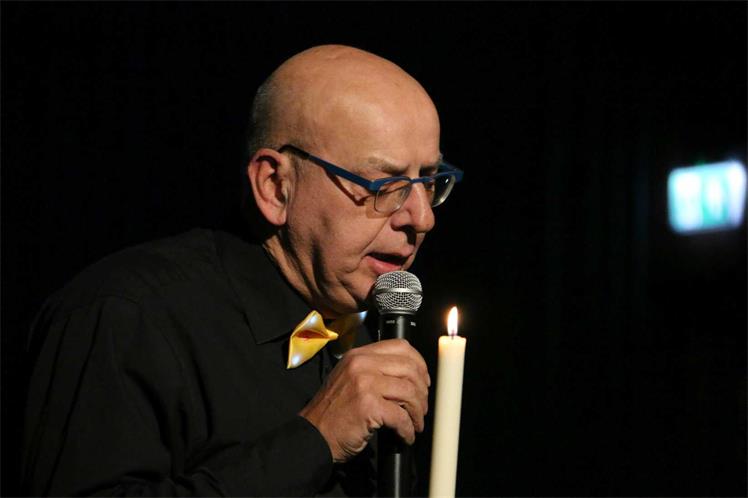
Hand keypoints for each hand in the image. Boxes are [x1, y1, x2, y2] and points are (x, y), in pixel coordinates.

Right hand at [299, 338, 429, 462]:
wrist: (313, 434)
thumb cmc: (334, 412)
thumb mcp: (350, 379)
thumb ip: (375, 370)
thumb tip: (411, 376)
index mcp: (359, 355)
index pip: (401, 346)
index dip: (419, 364)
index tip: (423, 381)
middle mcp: (361, 364)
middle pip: (410, 369)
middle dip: (422, 392)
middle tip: (421, 409)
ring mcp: (364, 384)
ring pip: (409, 392)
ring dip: (417, 412)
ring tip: (414, 424)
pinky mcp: (368, 406)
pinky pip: (401, 416)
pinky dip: (407, 429)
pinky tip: (405, 436)